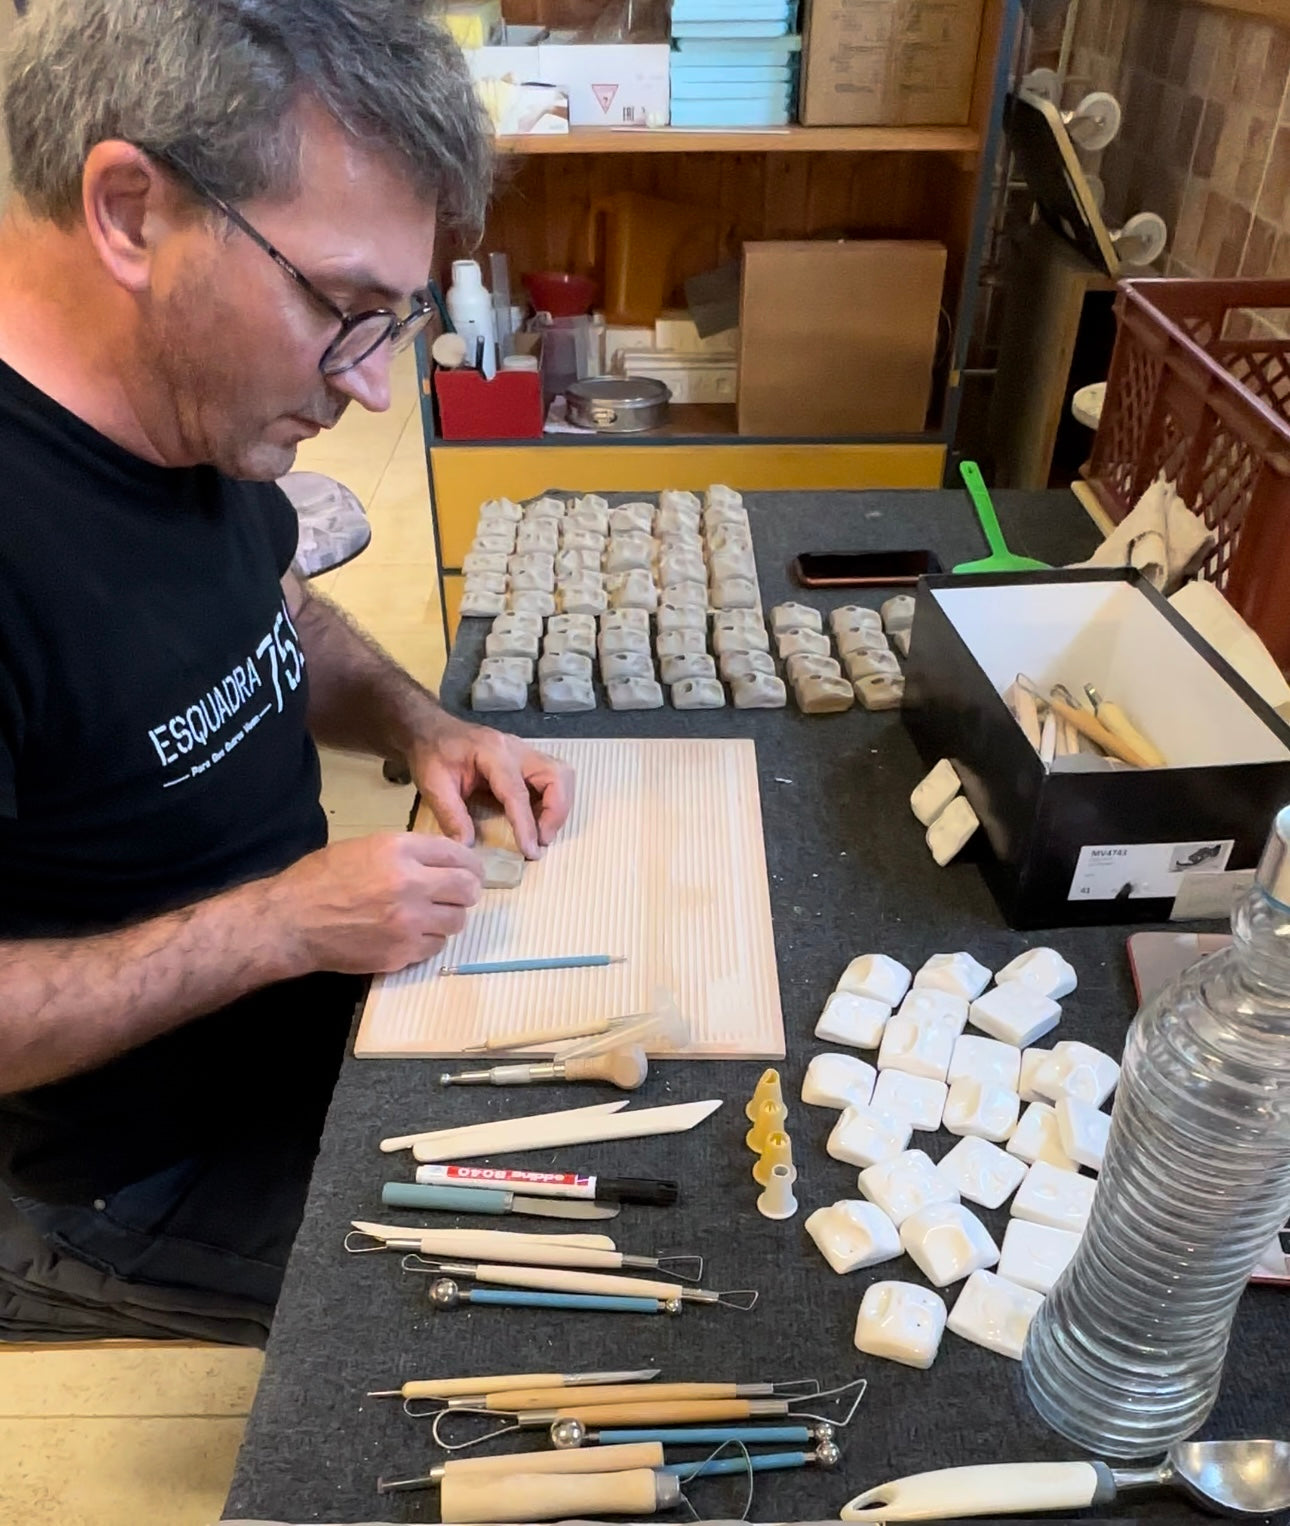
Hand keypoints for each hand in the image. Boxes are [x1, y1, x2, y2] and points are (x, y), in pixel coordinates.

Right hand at [272, 833, 483, 973]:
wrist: (292, 921)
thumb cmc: (321, 878)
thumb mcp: (366, 847)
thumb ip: (408, 852)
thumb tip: (444, 860)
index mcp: (400, 850)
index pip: (459, 854)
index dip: (469, 864)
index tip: (470, 870)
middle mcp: (410, 884)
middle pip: (468, 888)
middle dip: (467, 890)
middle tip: (458, 893)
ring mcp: (409, 921)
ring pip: (457, 920)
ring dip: (449, 917)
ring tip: (430, 914)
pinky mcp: (402, 952)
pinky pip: (437, 946)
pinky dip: (430, 940)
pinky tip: (411, 933)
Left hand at [411, 719, 574, 858]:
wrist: (430, 729)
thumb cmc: (431, 753)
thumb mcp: (433, 785)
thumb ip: (451, 816)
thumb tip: (467, 847)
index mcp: (492, 754)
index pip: (518, 792)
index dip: (527, 824)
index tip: (531, 851)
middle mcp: (516, 750)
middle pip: (557, 776)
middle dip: (557, 812)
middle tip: (541, 840)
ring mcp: (524, 752)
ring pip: (562, 776)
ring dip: (559, 806)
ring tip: (542, 832)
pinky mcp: (526, 760)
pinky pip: (553, 779)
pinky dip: (553, 801)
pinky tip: (536, 819)